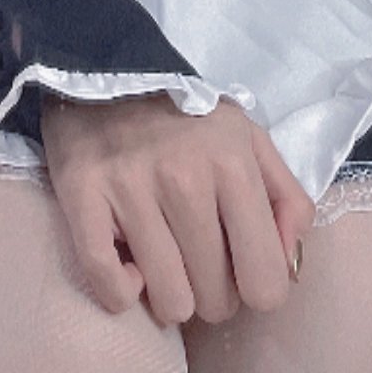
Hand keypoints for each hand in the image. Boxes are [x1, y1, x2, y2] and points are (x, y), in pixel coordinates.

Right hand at [40, 89, 312, 327]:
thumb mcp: (251, 141)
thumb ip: (287, 201)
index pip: (265, 282)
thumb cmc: (187, 119)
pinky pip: (109, 285)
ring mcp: (129, 188)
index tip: (238, 270)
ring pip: (169, 302)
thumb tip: (290, 267)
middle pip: (215, 299)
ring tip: (163, 260)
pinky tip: (128, 267)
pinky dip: (121, 292)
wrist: (105, 70)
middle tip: (196, 260)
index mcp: (233, 164)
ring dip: (169, 295)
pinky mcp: (80, 194)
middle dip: (211, 293)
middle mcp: (183, 177)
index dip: (256, 290)